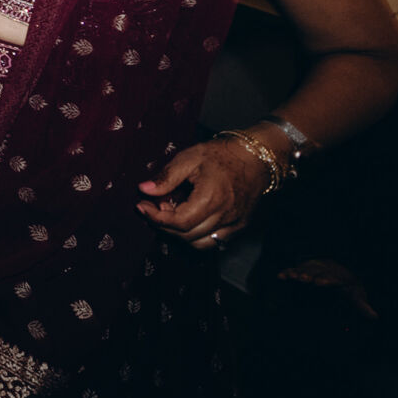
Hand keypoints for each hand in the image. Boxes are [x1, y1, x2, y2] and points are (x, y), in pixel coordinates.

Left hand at [136, 137, 270, 247]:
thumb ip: (167, 176)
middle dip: (164, 225)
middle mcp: (225, 216)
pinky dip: (197, 236)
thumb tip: (144, 189)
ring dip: (180, 234)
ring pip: (201, 243)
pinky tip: (188, 218)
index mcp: (212, 198)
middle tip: (154, 207)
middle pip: (187, 236)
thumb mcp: (189, 157)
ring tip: (171, 212)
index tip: (142, 206)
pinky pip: (215, 242)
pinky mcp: (240, 227)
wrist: (256, 158)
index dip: (155, 217)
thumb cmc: (222, 154)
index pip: (179, 222)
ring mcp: (235, 224)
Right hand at [278, 259, 376, 319]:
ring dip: (297, 273)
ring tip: (290, 277)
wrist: (338, 270)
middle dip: (309, 275)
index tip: (319, 283)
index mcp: (337, 278)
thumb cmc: (347, 286)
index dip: (325, 281)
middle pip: (315, 272)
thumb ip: (362, 306)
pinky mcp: (302, 272)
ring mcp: (312, 271)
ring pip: (304, 270)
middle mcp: (323, 272)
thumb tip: (375, 317)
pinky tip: (280, 277)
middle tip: (303, 279)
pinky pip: (294, 271)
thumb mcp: (356, 296)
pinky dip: (287, 273)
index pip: (331, 279)